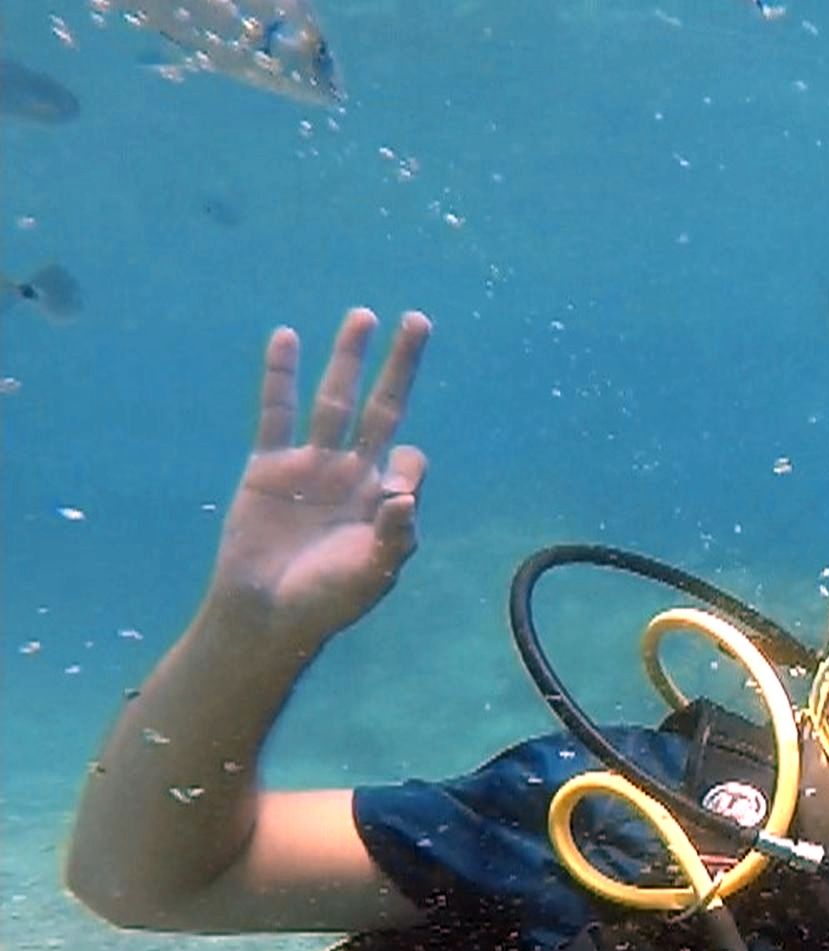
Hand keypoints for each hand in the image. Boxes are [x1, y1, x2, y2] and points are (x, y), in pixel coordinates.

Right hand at [203, 307, 430, 648]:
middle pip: (381, 407)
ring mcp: (311, 465)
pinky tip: (286, 337)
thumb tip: (404, 494)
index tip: (392, 496)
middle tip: (418, 321)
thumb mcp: (374, 574)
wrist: (267, 611)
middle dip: (399, 366)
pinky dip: (280, 376)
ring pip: (333, 399)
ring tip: (362, 316)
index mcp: (383, 499)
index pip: (409, 460)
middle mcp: (352, 473)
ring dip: (347, 358)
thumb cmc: (328, 600)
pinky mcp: (270, 465)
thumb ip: (395, 536)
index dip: (407, 465)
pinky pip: (276, 412)